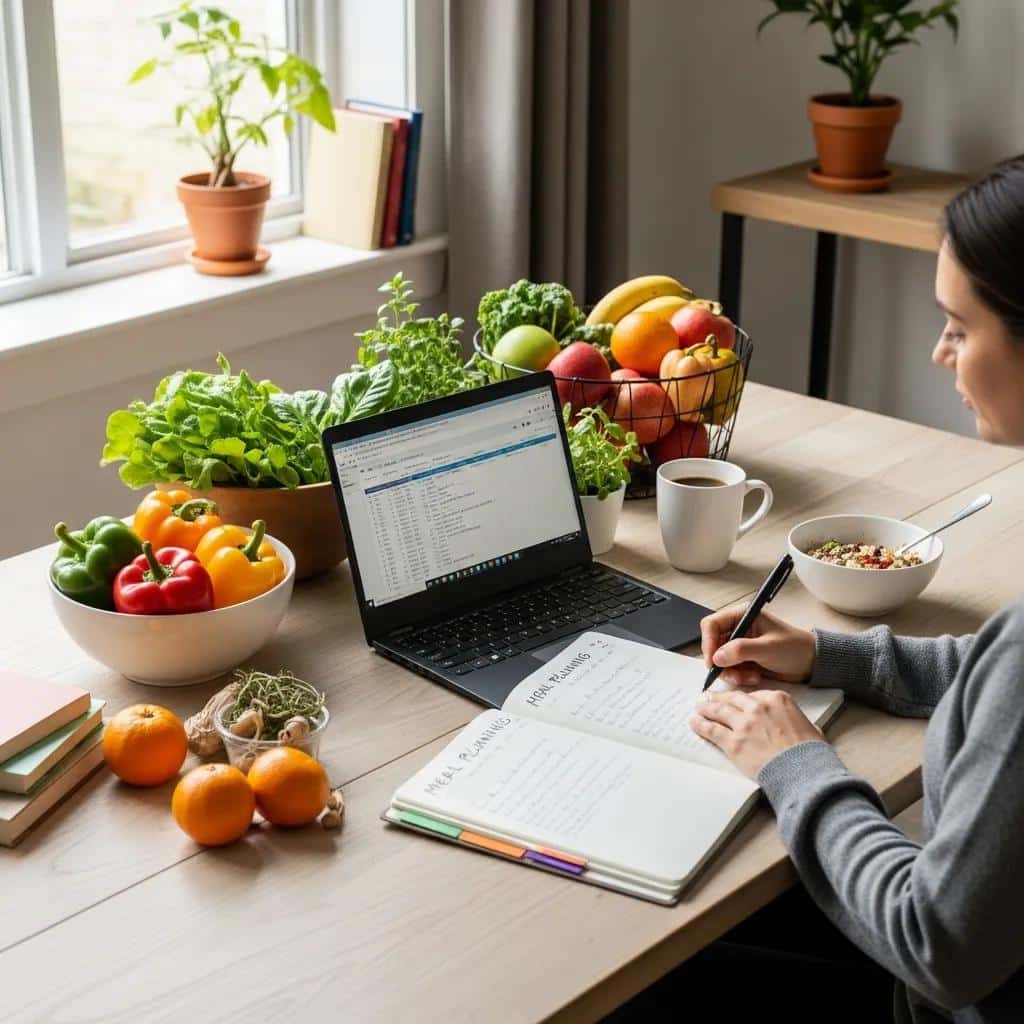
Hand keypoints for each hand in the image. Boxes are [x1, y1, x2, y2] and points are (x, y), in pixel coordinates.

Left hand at [690, 689, 824, 779]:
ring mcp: (744, 723)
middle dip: (719, 698)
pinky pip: (712, 730)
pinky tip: (694, 723)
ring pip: (719, 711)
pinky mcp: (733, 742)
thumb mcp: (807, 725)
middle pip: (732, 699)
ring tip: (699, 708)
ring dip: (706, 708)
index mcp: (777, 699)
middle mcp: (758, 707)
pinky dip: (701, 725)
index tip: (734, 700)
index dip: (741, 699)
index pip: (752, 695)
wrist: (803, 770)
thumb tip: (791, 724)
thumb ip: (792, 718)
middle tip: (709, 698)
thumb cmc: (810, 752)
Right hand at [700, 606, 815, 687]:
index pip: (712, 624)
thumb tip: (717, 657)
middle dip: (721, 661)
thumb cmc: (795, 648)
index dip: (708, 642)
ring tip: (748, 677)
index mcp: (743, 615)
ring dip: (731, 672)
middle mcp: (739, 628)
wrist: (811, 664)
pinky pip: (730, 669)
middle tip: (730, 673)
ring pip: (720, 659)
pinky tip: (754, 677)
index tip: (712, 661)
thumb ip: (741, 650)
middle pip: (713, 644)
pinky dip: (738, 676)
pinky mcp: (744, 659)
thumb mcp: (768, 648)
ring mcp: (740, 644)